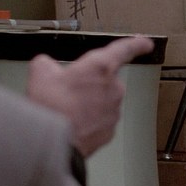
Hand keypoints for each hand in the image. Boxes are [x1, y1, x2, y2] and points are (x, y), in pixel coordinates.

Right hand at [25, 36, 154, 156]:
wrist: (54, 142)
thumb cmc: (51, 107)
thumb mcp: (40, 73)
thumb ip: (48, 64)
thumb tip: (47, 67)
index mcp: (100, 67)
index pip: (124, 49)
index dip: (136, 44)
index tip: (145, 44)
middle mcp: (113, 88)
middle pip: (106, 80)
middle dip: (90, 84)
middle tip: (68, 91)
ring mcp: (114, 111)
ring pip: (102, 101)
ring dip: (88, 103)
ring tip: (66, 110)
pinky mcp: (110, 131)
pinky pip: (100, 120)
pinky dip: (89, 120)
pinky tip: (72, 123)